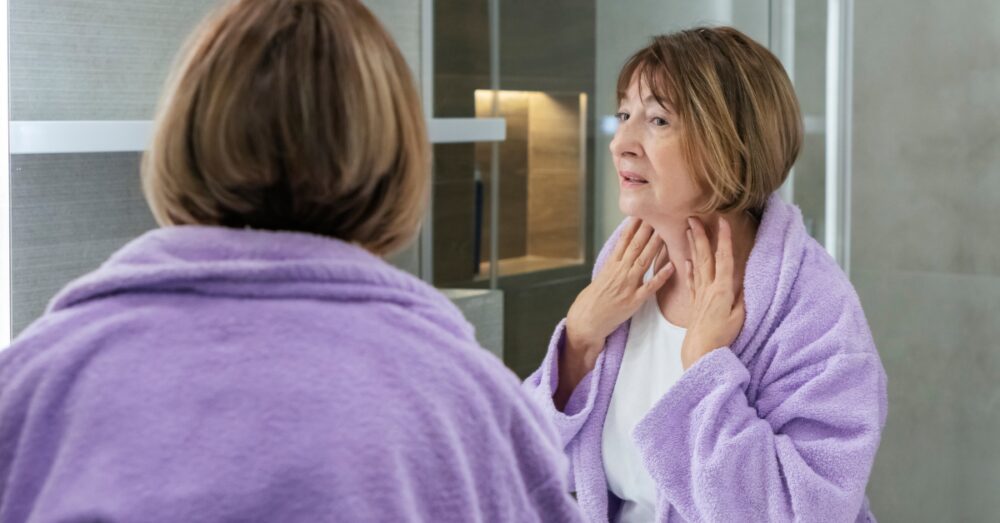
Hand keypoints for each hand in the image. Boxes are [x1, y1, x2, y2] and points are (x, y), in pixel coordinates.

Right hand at [565, 218, 675, 363]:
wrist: (585, 321)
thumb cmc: (592, 300)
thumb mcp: (601, 277)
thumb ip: (614, 265)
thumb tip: (624, 251)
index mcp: (611, 266)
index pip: (624, 241)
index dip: (633, 226)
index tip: (642, 212)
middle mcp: (619, 273)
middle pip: (635, 247)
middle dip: (646, 230)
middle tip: (657, 213)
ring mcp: (627, 286)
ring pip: (643, 261)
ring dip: (654, 246)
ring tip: (664, 231)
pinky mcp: (633, 301)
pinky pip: (649, 287)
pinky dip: (660, 276)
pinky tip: (670, 266)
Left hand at [680, 216, 745, 369]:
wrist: (700, 349)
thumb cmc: (721, 335)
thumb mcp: (739, 315)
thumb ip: (741, 296)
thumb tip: (744, 279)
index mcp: (722, 288)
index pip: (724, 258)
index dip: (723, 239)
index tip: (722, 222)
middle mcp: (709, 287)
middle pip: (705, 256)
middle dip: (700, 235)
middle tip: (693, 217)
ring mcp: (700, 293)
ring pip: (696, 264)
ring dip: (692, 246)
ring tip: (686, 230)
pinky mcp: (695, 301)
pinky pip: (692, 281)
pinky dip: (689, 269)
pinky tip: (686, 261)